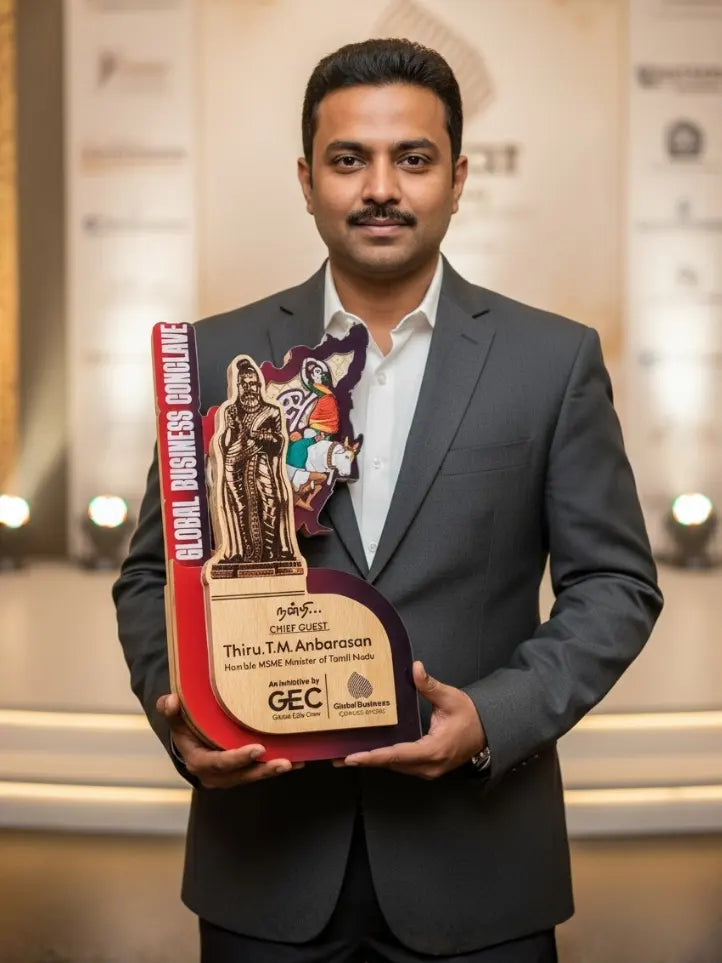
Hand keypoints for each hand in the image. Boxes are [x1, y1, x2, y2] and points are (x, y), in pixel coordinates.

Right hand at [156, 694, 303, 787]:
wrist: (188, 743)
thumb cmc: (184, 729)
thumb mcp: (176, 720)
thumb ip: (170, 711)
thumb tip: (171, 701)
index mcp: (199, 762)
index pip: (218, 763)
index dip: (237, 758)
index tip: (257, 749)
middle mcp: (215, 774)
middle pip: (241, 775)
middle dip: (263, 769)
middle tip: (284, 762)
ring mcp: (230, 776)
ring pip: (253, 776)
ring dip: (273, 770)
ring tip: (294, 762)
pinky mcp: (242, 773)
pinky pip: (259, 771)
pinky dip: (275, 766)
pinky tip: (297, 760)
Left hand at [341, 662, 484, 779]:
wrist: (488, 732)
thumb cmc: (471, 717)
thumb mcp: (451, 698)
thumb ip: (430, 685)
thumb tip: (416, 668)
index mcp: (433, 750)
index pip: (397, 755)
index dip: (373, 757)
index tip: (353, 758)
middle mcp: (428, 766)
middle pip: (391, 764)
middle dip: (366, 760)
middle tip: (339, 756)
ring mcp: (428, 770)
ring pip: (395, 767)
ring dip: (374, 761)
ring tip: (348, 756)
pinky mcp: (427, 768)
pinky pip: (402, 765)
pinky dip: (386, 760)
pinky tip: (370, 753)